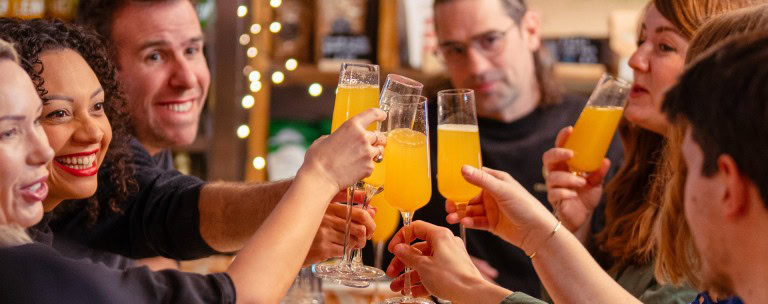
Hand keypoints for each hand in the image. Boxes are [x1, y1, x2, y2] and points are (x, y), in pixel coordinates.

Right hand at [300, 108, 385, 190]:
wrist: (320, 177)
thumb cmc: (318, 158)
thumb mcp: (324, 139)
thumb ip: (337, 136)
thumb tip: (340, 140)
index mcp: (352, 126)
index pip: (372, 114)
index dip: (379, 114)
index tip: (383, 115)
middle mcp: (363, 137)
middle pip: (379, 135)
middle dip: (377, 139)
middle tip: (371, 144)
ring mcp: (368, 153)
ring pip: (379, 150)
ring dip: (374, 152)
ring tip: (362, 158)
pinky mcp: (369, 167)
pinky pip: (372, 165)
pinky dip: (366, 167)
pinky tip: (355, 170)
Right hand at [303, 203, 375, 265]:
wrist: (288, 240)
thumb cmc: (310, 225)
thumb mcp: (327, 210)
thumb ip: (350, 207)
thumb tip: (373, 210)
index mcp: (329, 206)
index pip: (360, 213)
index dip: (370, 221)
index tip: (370, 227)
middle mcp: (327, 219)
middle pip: (360, 228)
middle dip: (365, 236)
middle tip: (363, 238)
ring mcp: (324, 234)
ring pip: (353, 241)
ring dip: (356, 244)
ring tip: (351, 244)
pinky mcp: (322, 249)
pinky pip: (343, 251)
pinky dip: (345, 251)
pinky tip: (339, 248)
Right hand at [385, 221, 503, 302]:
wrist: (472, 295)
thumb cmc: (452, 277)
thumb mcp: (423, 266)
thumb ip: (408, 255)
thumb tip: (399, 248)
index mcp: (440, 235)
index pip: (416, 228)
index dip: (401, 237)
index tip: (393, 249)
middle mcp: (446, 244)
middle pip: (418, 249)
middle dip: (402, 262)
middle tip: (392, 272)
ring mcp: (450, 258)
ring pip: (424, 263)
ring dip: (409, 275)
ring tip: (398, 286)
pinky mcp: (452, 271)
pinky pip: (433, 273)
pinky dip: (421, 281)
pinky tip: (412, 291)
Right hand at [446, 166, 556, 252]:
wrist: (537, 232)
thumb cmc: (525, 206)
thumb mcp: (502, 190)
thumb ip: (481, 180)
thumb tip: (463, 168)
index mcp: (497, 181)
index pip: (475, 177)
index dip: (461, 181)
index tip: (448, 185)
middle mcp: (493, 194)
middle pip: (469, 196)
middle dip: (457, 201)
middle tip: (448, 206)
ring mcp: (492, 209)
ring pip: (471, 210)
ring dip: (461, 213)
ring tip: (452, 217)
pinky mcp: (492, 223)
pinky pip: (476, 221)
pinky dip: (469, 222)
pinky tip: (465, 223)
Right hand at [542, 126, 608, 232]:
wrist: (582, 217)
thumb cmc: (585, 196)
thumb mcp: (596, 182)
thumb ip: (598, 172)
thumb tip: (605, 160)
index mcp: (565, 165)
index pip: (559, 147)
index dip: (562, 137)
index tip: (570, 129)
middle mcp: (556, 173)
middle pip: (548, 158)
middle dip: (558, 153)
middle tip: (571, 154)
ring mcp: (553, 186)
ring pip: (553, 177)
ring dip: (568, 178)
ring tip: (582, 182)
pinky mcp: (554, 200)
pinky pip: (554, 193)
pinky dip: (565, 192)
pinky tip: (574, 195)